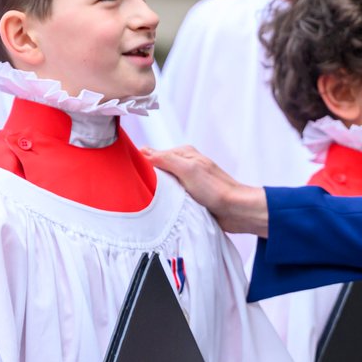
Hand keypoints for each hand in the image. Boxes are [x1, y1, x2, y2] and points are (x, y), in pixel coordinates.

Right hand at [143, 146, 268, 236]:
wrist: (236, 211)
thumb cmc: (216, 189)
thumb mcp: (189, 169)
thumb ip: (166, 160)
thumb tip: (142, 151)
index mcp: (183, 153)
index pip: (152, 154)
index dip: (139, 163)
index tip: (125, 174)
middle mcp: (184, 165)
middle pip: (155, 170)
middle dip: (145, 179)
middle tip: (132, 192)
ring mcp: (186, 181)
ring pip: (161, 185)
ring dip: (154, 193)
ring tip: (143, 202)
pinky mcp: (188, 196)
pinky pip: (169, 198)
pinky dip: (163, 202)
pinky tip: (157, 208)